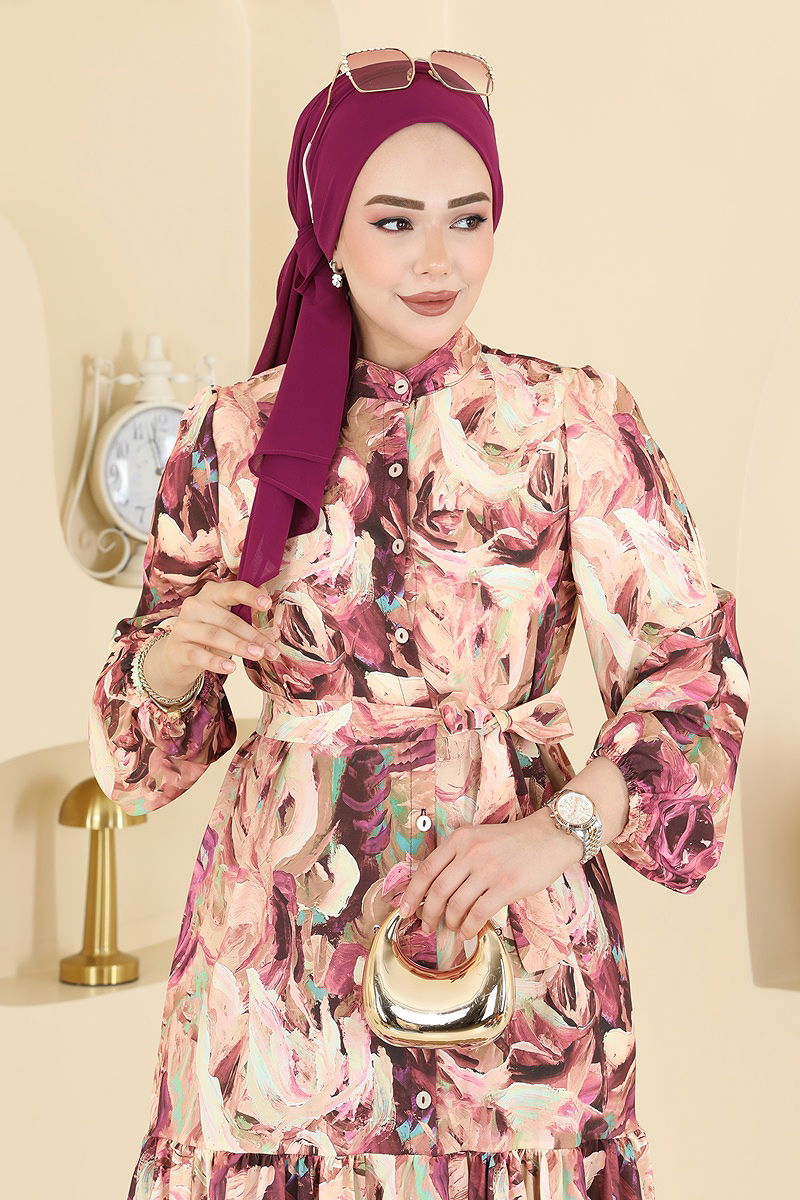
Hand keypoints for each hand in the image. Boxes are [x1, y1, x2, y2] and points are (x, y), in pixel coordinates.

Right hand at [142, 580, 271, 697]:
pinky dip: (215, 662)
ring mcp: (183, 627)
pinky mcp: (176, 648)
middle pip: (228, 619)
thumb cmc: (210, 635)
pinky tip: (231, 668)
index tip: (267, 604)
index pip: (232, 589)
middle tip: (271, 650)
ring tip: (257, 656)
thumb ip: (246, 614)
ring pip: (214, 635)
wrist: (177, 656)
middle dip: (252, 635)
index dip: (250, 595)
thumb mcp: (227, 622)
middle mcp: (195, 605)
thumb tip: (271, 609)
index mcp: (212, 593)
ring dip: (238, 646)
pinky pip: (198, 655)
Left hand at [397, 812, 572, 941]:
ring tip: (453, 929)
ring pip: (456, 905)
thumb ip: (457, 857)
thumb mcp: (479, 838)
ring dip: (450, 923)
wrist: (549, 837)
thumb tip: (436, 890)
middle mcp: (470, 852)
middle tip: (427, 927)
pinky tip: (469, 932)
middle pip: (438, 890)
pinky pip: (478, 913)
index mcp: (459, 839)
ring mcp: (489, 869)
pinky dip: (469, 928)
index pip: (426, 869)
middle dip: (428, 914)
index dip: (412, 893)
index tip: (405, 910)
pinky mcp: (507, 886)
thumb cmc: (513, 842)